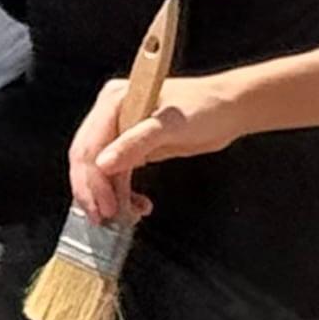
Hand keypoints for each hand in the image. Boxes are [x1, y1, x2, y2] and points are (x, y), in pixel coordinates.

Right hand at [68, 70, 234, 226]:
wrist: (230, 109)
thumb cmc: (205, 107)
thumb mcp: (170, 125)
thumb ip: (134, 143)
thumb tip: (102, 165)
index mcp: (113, 100)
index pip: (89, 146)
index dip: (93, 180)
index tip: (105, 207)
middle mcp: (110, 114)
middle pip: (88, 159)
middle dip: (96, 192)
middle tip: (106, 219)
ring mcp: (120, 131)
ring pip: (99, 170)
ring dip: (109, 196)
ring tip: (126, 215)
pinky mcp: (131, 147)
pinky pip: (116, 174)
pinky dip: (122, 193)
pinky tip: (136, 205)